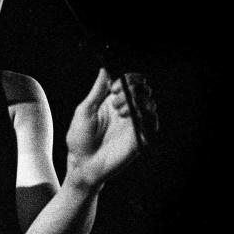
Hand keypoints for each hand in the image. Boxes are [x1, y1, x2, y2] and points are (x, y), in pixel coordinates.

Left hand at [64, 68, 157, 187]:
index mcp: (114, 101)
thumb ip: (97, 90)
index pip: (132, 82)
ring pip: (150, 103)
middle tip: (116, 99)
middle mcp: (127, 110)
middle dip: (132, 88)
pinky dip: (145, 116)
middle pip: (144, 89)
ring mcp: (135, 124)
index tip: (114, 87)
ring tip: (119, 112)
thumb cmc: (80, 138)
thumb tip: (105, 69)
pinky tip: (131, 119)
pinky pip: (153, 122)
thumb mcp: (85, 110)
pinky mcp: (141, 138)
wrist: (83, 163)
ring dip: (135, 102)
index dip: (128, 79)